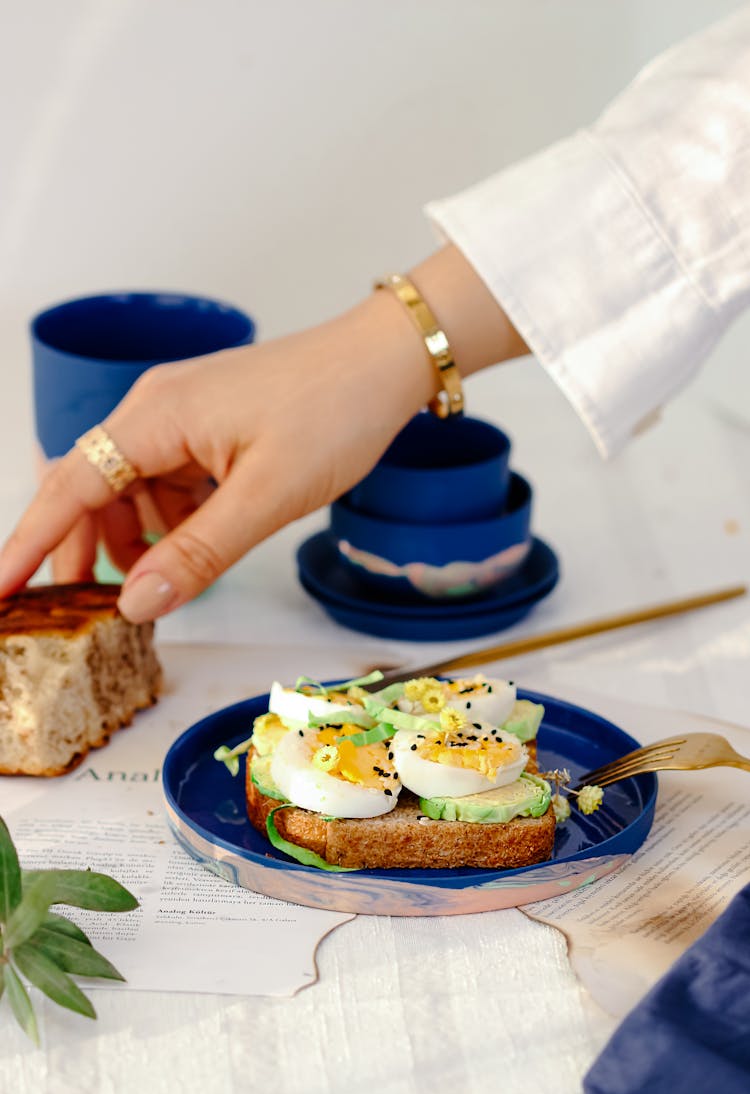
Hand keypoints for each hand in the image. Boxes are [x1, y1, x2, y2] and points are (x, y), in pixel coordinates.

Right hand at [0, 246, 525, 620]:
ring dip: (134, 539)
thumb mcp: (266, 497)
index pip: (68, 486)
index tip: (0, 592)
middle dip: (81, 550)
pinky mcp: (209, 427)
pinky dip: (172, 520)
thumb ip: (198, 553)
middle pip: (90, 489)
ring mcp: (182, 416)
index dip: (27, 543)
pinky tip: (196, 546)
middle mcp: (155, 409)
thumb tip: (134, 602)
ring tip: (155, 583)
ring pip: (131, 489)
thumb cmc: (333, 411)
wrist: (383, 363)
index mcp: (155, 416)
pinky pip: (169, 481)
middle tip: (85, 612)